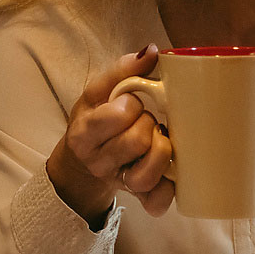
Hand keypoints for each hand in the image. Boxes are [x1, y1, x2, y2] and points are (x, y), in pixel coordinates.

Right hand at [45, 43, 174, 227]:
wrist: (83, 163)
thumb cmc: (96, 120)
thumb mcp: (98, 93)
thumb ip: (122, 70)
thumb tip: (151, 51)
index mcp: (86, 133)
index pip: (117, 115)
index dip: (132, 105)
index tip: (132, 103)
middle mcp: (99, 162)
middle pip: (136, 141)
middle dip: (149, 125)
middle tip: (147, 121)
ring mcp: (119, 182)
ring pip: (148, 174)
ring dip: (161, 152)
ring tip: (159, 141)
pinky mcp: (138, 198)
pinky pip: (156, 202)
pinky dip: (168, 191)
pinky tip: (171, 175)